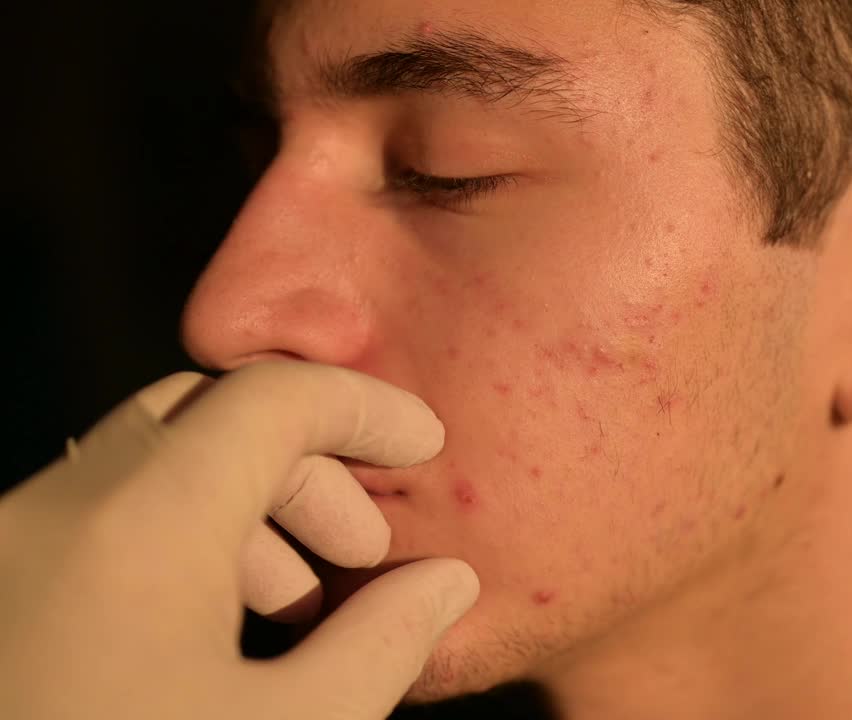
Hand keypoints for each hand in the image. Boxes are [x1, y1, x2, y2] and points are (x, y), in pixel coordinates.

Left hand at [0, 362, 478, 718]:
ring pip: (142, 465)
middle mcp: (53, 512)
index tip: (421, 448)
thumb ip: (381, 645)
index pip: (274, 396)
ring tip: (290, 604)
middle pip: (207, 417)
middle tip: (360, 551)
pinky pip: (91, 521)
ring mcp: (4, 550)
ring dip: (239, 504)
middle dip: (303, 466)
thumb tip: (443, 586)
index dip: (365, 408)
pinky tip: (208, 633)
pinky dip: (173, 539)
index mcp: (140, 526)